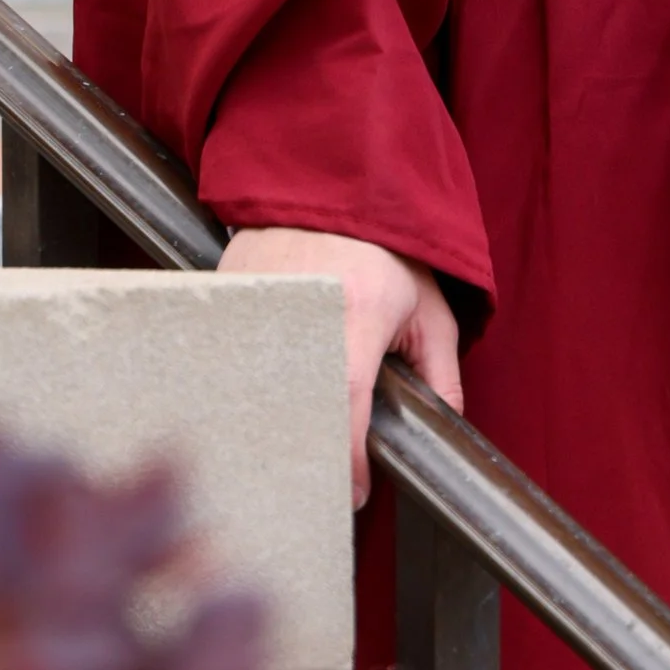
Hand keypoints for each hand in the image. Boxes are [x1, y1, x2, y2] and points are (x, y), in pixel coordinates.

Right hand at [215, 227, 462, 508]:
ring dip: (265, 423)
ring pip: (250, 385)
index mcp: (357, 311)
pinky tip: (248, 407)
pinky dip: (236, 385)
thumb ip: (441, 369)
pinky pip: (226, 356)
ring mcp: (255, 298)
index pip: (347, 402)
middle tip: (315, 487)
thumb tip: (445, 428)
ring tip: (278, 454)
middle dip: (303, 453)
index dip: (349, 457)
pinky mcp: (223, 291)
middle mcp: (300, 307)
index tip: (355, 493)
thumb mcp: (429, 304)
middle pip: (290, 404)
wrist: (332, 176)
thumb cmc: (387, 245)